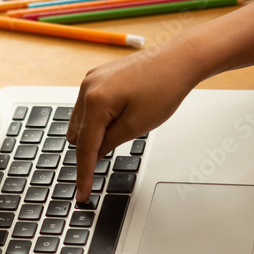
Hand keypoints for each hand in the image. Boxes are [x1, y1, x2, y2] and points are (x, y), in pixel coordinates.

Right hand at [67, 36, 197, 199]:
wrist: (177, 60)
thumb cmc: (163, 88)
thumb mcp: (136, 126)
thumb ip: (109, 143)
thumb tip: (93, 154)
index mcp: (95, 100)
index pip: (84, 147)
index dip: (84, 174)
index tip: (82, 194)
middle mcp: (87, 87)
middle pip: (77, 134)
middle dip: (91, 147)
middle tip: (119, 145)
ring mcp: (90, 79)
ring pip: (80, 120)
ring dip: (95, 132)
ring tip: (126, 124)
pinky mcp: (97, 76)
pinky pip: (88, 105)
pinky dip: (98, 117)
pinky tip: (121, 114)